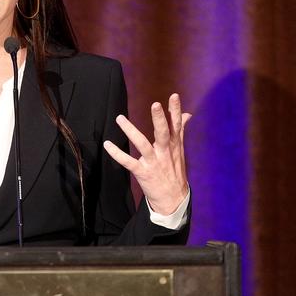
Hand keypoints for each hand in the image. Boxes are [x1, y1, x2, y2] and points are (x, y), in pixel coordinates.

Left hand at [103, 93, 190, 214]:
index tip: (173, 96)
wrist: (174, 199)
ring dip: (131, 131)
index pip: (176, 125)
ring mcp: (154, 163)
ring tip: (119, 118)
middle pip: (163, 133)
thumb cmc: (175, 171)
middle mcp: (165, 153)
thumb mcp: (179, 150)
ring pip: (143, 145)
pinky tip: (108, 144)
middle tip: (155, 105)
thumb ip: (180, 130)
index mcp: (174, 146)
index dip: (175, 111)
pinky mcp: (143, 173)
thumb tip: (187, 114)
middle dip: (160, 119)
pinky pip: (128, 162)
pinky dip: (117, 154)